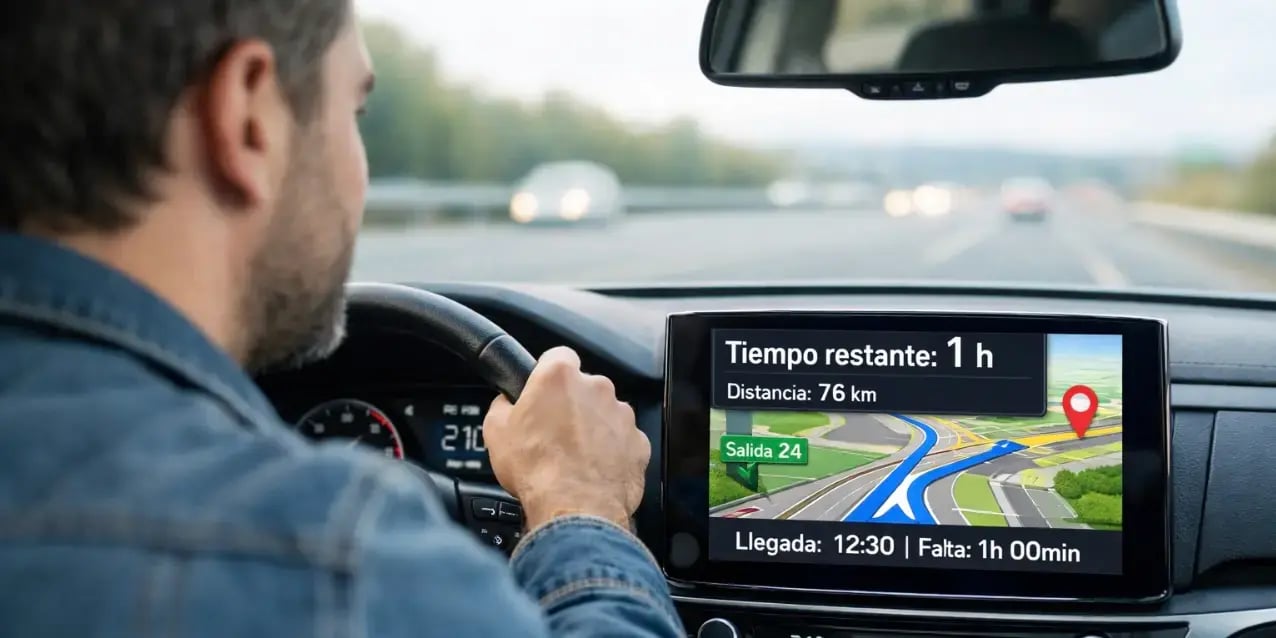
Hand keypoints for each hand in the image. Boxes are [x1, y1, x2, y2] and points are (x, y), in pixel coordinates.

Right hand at [483, 346, 648, 529]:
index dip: (547, 374)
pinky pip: (623, 440)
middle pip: (583, 387)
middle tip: (552, 433)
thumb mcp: (496, 432)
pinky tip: (592, 470)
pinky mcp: (639, 442)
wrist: (576, 509)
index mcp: (560, 377)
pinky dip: (611, 452)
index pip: (557, 356)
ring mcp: (622, 415)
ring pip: (605, 414)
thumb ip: (503, 406)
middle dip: (570, 406)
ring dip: (591, 429)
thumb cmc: (538, 470)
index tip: (543, 389)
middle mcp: (597, 388)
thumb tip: (506, 404)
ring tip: (572, 458)